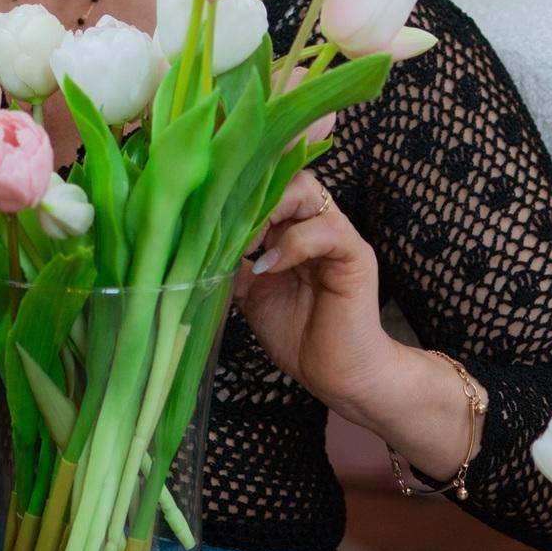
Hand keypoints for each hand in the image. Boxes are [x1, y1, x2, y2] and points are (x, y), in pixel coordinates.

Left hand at [230, 170, 395, 420]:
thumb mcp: (248, 293)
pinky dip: (292, 243)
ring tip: (247, 248)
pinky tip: (269, 267)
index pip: (265, 182)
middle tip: (224, 228)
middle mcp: (312, 222)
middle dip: (248, 195)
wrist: (337, 376)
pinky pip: (326, 228)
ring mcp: (336, 234)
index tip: (205, 209)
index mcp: (288, 227)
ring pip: (304, 190)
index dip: (236, 187)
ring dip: (267, 213)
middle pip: (283, 174)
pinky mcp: (355, 254)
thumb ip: (230, 263)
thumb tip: (196, 242)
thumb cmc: (295, 333)